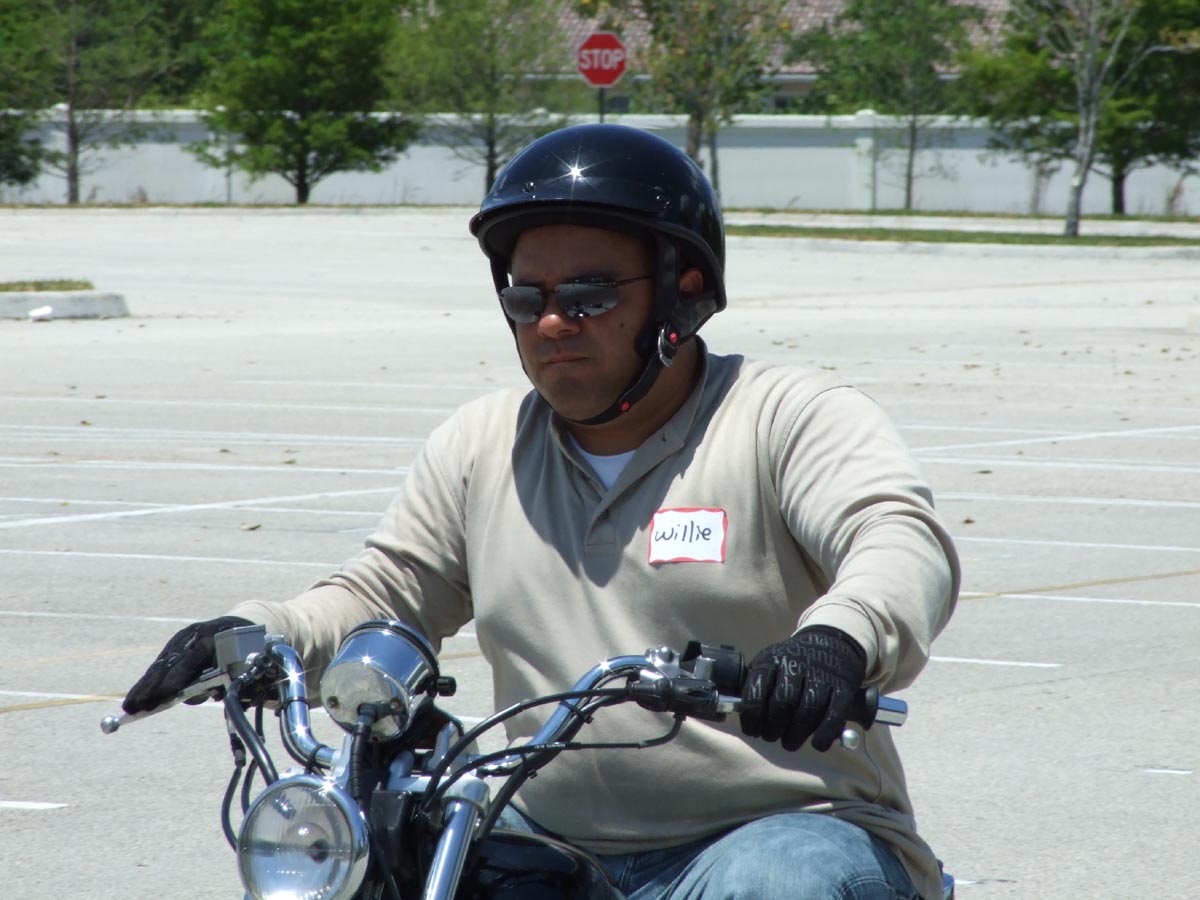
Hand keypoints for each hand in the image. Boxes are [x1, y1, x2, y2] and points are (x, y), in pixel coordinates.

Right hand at [122, 615, 253, 714]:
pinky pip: (160, 665)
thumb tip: (213, 696)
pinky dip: (148, 681)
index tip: (164, 695)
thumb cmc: (244, 649)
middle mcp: (193, 636)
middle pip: (170, 663)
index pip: (192, 659)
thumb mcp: (243, 659)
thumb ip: (230, 676)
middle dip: (153, 687)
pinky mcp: (174, 645)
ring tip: (130, 706)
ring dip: (144, 687)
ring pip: (160, 665)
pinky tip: (136, 696)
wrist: (237, 624)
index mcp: (212, 638)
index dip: (177, 677)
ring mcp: (181, 640)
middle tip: (137, 706)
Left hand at [740, 626, 866, 751]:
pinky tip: (816, 743)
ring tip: (789, 743)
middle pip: (783, 702)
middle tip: (770, 737)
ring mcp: (822, 675)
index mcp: (772, 659)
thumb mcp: (769, 662)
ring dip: (796, 734)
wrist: (832, 642)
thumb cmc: (793, 661)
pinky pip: (834, 714)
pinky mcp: (843, 687)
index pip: (757, 689)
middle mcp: (797, 665)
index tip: (752, 730)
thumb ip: (755, 684)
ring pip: (807, 710)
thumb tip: (735, 709)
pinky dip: (824, 733)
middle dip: (773, 727)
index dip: (751, 715)